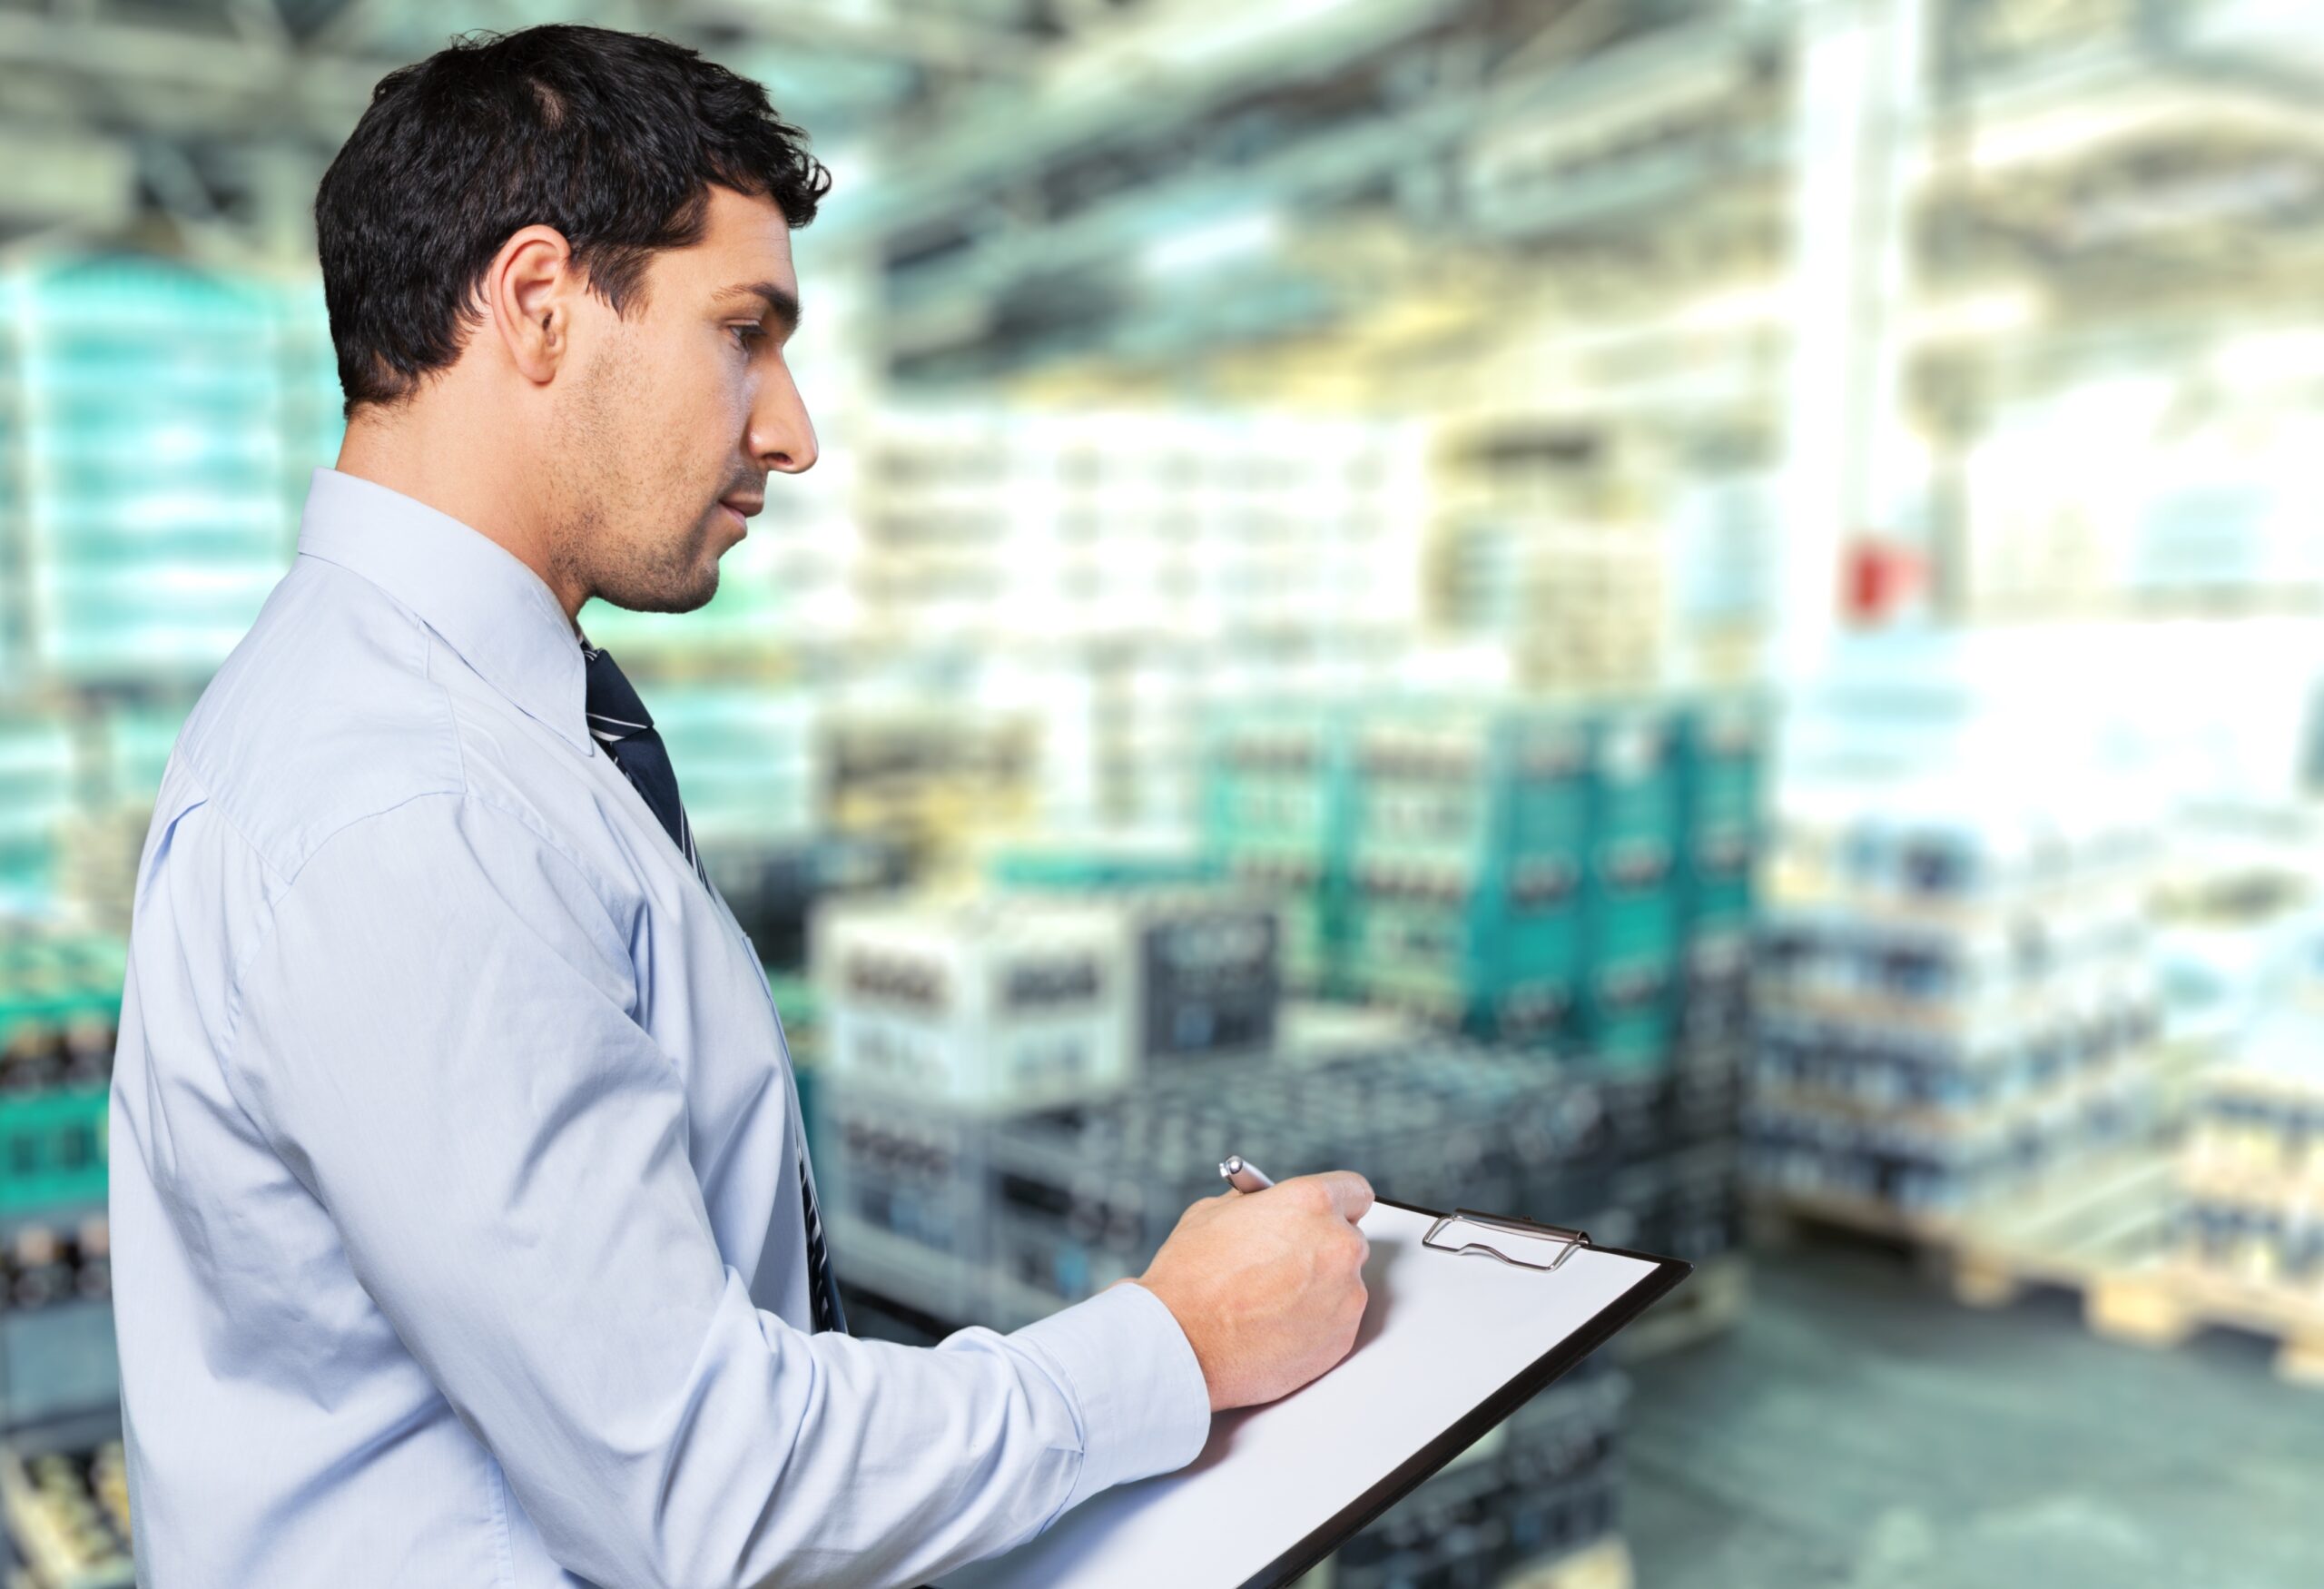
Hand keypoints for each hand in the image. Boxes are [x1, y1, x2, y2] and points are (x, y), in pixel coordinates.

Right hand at [1130, 1171, 1373, 1411]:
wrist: (1180, 1345)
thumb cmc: (1190, 1280)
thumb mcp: (1214, 1213)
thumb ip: (1259, 1205)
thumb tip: (1272, 1207)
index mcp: (1311, 1202)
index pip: (1354, 1191)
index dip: (1336, 1203)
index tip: (1326, 1215)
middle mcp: (1338, 1245)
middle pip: (1348, 1239)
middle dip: (1322, 1249)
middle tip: (1285, 1264)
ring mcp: (1346, 1295)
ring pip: (1344, 1284)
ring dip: (1319, 1289)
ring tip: (1270, 1303)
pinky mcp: (1342, 1338)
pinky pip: (1338, 1322)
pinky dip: (1315, 1324)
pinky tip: (1275, 1327)